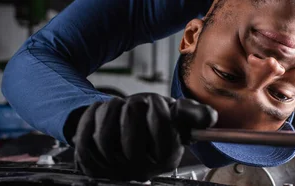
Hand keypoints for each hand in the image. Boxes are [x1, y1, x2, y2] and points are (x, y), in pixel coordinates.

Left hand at [72, 93, 216, 180]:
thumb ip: (193, 113)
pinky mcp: (92, 165)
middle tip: (134, 105)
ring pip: (105, 137)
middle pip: (131, 136)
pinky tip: (101, 114)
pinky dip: (91, 117)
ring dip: (110, 111)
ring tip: (118, 107)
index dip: (158, 111)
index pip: (162, 133)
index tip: (155, 102)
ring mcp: (114, 170)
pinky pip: (85, 138)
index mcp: (166, 159)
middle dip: (132, 109)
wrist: (121, 130)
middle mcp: (142, 170)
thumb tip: (209, 118)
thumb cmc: (150, 122)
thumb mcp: (174, 114)